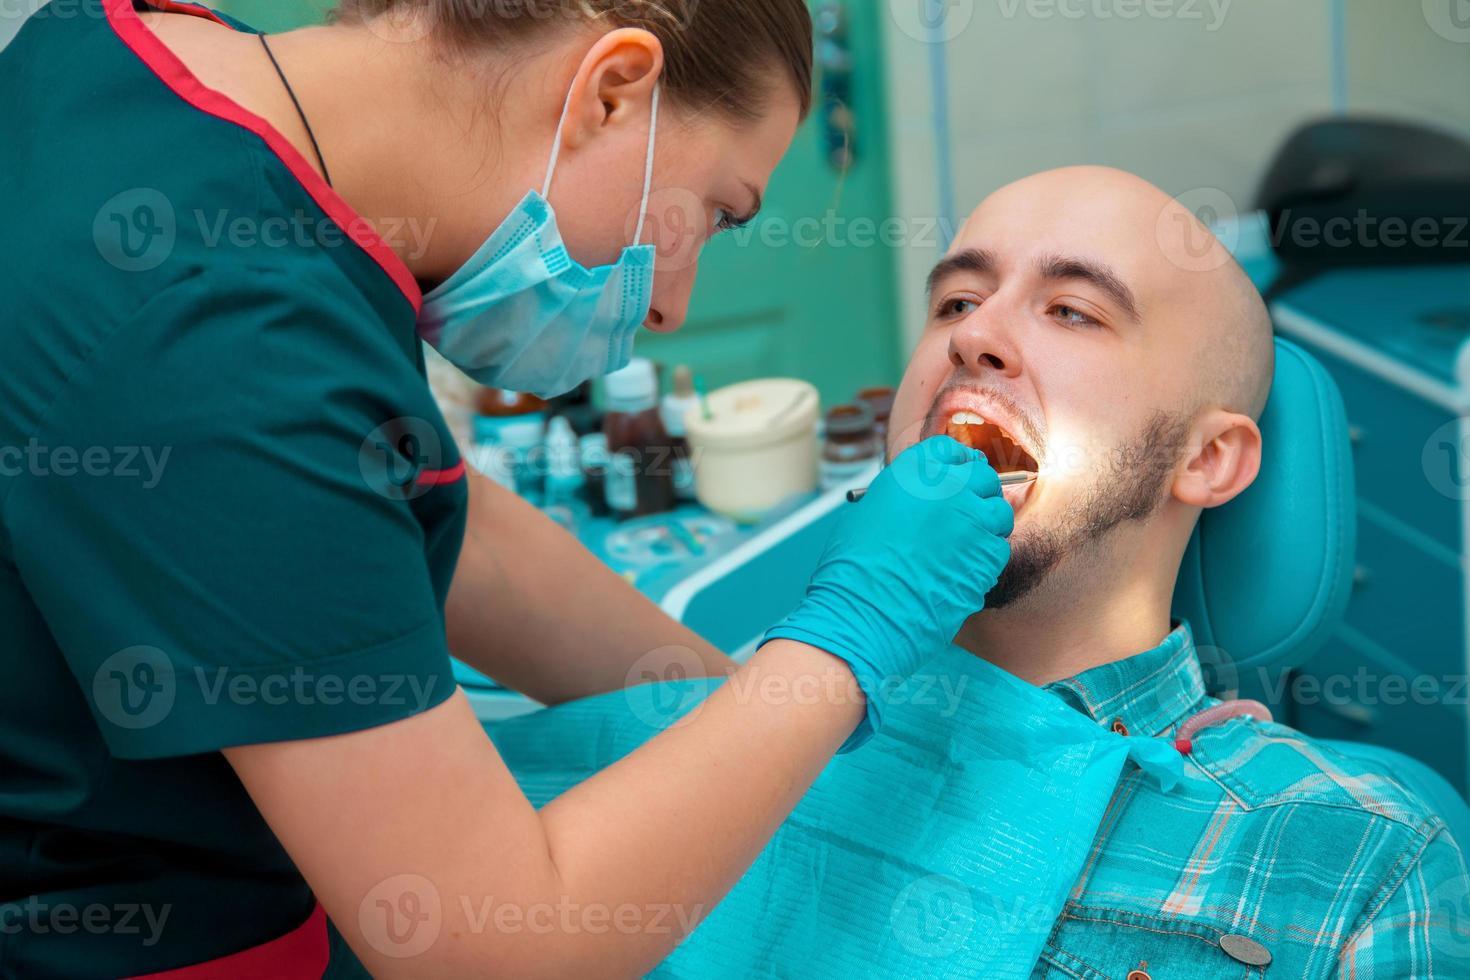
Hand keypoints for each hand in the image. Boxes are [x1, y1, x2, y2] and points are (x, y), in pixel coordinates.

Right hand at [763, 436, 1013, 748]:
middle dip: (976, 490)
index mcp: (913, 471)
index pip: (948, 450)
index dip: (954, 463)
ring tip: (966, 541)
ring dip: (986, 523)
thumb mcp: (868, 513)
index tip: (955, 474)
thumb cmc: (854, 567)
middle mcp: (948, 488)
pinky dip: (987, 555)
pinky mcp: (987, 557)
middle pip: (981, 476)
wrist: (864, 611)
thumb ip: (901, 497)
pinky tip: (965, 567)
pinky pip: (999, 548)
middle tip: (965, 509)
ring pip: (998, 512)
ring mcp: (972, 522)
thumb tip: (918, 502)